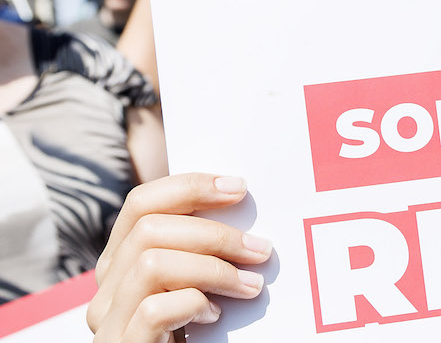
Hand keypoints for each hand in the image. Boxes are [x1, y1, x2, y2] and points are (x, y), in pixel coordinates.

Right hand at [87, 173, 271, 341]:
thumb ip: (198, 251)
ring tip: (250, 286)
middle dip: (214, 233)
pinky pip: (154, 310)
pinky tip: (215, 317)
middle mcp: (105, 289)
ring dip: (213, 269)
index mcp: (121, 264)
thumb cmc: (195, 334)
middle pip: (149, 229)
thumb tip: (240, 202)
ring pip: (151, 264)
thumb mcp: (194, 284)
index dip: (190, 186)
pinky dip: (192, 304)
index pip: (142, 203)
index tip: (240, 187)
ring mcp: (108, 321)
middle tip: (261, 249)